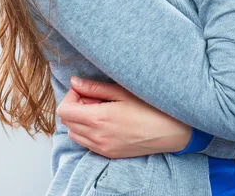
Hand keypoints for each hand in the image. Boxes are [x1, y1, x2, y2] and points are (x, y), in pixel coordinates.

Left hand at [56, 78, 192, 158]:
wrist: (170, 132)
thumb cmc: (149, 108)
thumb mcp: (122, 91)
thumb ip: (95, 87)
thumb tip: (74, 82)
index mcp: (98, 119)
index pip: (64, 110)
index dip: (71, 96)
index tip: (85, 89)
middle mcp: (96, 137)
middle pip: (67, 122)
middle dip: (75, 106)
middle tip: (94, 97)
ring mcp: (102, 148)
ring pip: (75, 134)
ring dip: (80, 120)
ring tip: (100, 109)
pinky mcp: (109, 154)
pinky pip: (87, 143)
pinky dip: (88, 131)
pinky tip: (106, 121)